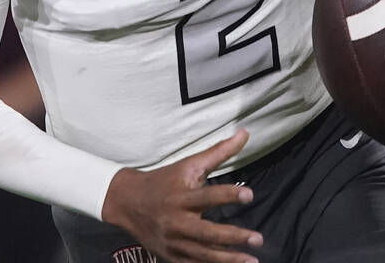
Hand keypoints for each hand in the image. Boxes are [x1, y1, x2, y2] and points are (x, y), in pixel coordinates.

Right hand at [101, 129, 263, 262]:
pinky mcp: (170, 256)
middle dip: (233, 236)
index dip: (228, 194)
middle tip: (257, 238)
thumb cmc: (163, 180)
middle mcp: (176, 221)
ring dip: (229, 259)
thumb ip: (218, 152)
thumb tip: (245, 133)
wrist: (126, 202)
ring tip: (252, 260)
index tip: (250, 194)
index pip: (207, 196)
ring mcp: (172, 242)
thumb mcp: (188, 165)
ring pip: (203, 255)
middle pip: (206, 232)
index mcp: (180, 196)